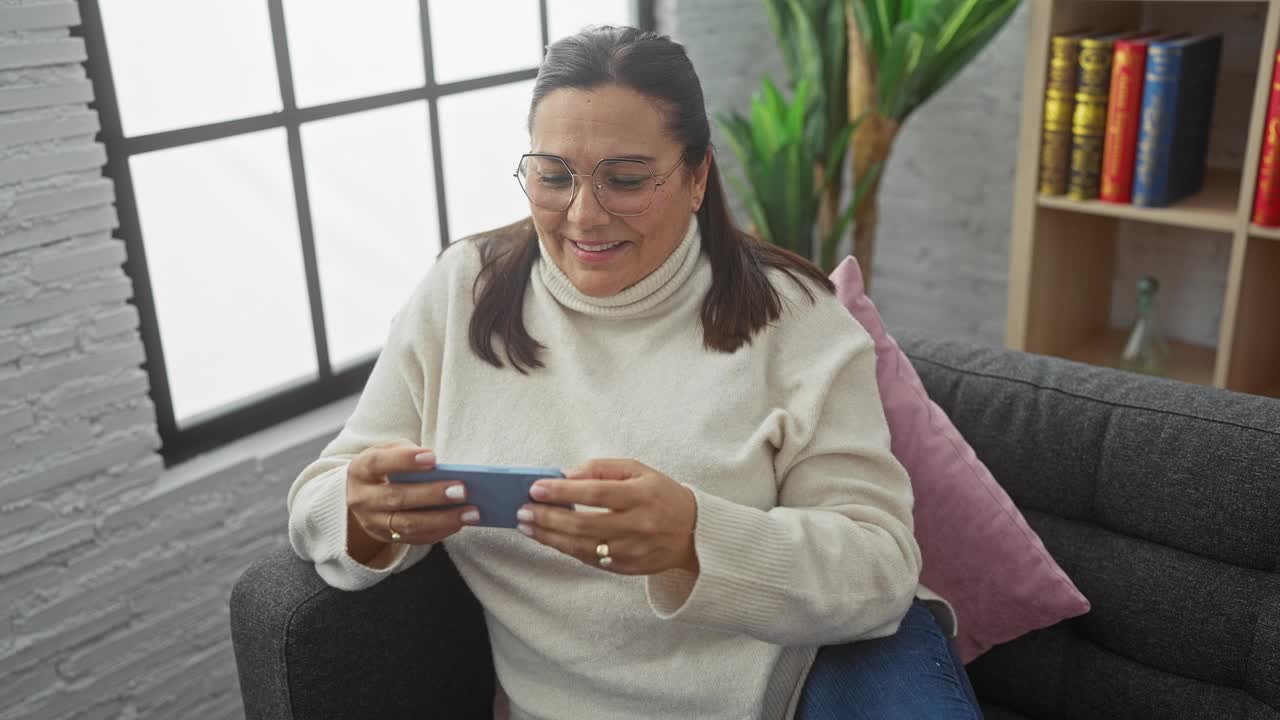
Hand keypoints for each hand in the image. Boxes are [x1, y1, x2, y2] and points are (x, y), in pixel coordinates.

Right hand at [346, 440, 480, 552]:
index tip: (432, 458)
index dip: (404, 461)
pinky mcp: (386, 538)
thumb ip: (407, 452)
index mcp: (361, 470)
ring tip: (471, 513)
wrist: (359, 495)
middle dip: (432, 495)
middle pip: (397, 498)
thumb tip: (437, 465)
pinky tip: (460, 523)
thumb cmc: (383, 467)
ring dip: (442, 519)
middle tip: (462, 490)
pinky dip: (439, 531)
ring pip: (408, 524)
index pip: (379, 463)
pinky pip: (415, 538)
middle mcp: (362, 499)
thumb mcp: (387, 451)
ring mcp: (373, 523)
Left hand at [517, 458, 698, 575]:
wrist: (693, 532)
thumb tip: (566, 475)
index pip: (595, 493)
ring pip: (582, 546)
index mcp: (641, 495)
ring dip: (549, 537)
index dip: (562, 492)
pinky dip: (566, 549)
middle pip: (583, 523)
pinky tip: (549, 539)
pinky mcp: (627, 567)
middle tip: (522, 510)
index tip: (536, 488)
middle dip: (547, 517)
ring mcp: (632, 550)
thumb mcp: (638, 470)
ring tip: (527, 526)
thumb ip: (602, 469)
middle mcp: (637, 524)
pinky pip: (590, 559)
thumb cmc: (661, 495)